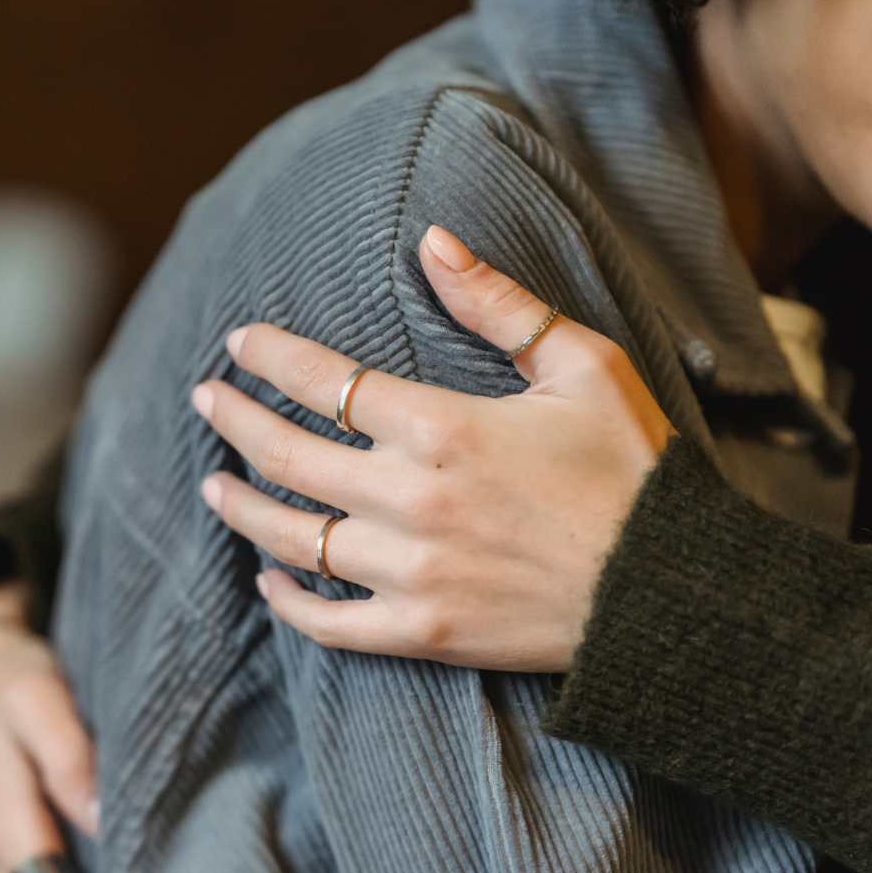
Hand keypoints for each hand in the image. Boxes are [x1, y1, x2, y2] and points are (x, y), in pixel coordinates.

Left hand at [192, 226, 672, 672]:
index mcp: (443, 427)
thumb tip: (433, 240)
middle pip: (289, 455)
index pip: (326, 382)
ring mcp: (411, 572)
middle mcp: (411, 499)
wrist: (666, 592)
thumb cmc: (631, 472)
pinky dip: (289, 603)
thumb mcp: (583, 367)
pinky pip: (330, 623)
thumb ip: (499, 305)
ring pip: (293, 538)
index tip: (239, 343)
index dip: (271, 358)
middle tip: (205, 401)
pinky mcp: (423, 632)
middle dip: (234, 421)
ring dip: (243, 507)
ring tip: (213, 486)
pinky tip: (269, 581)